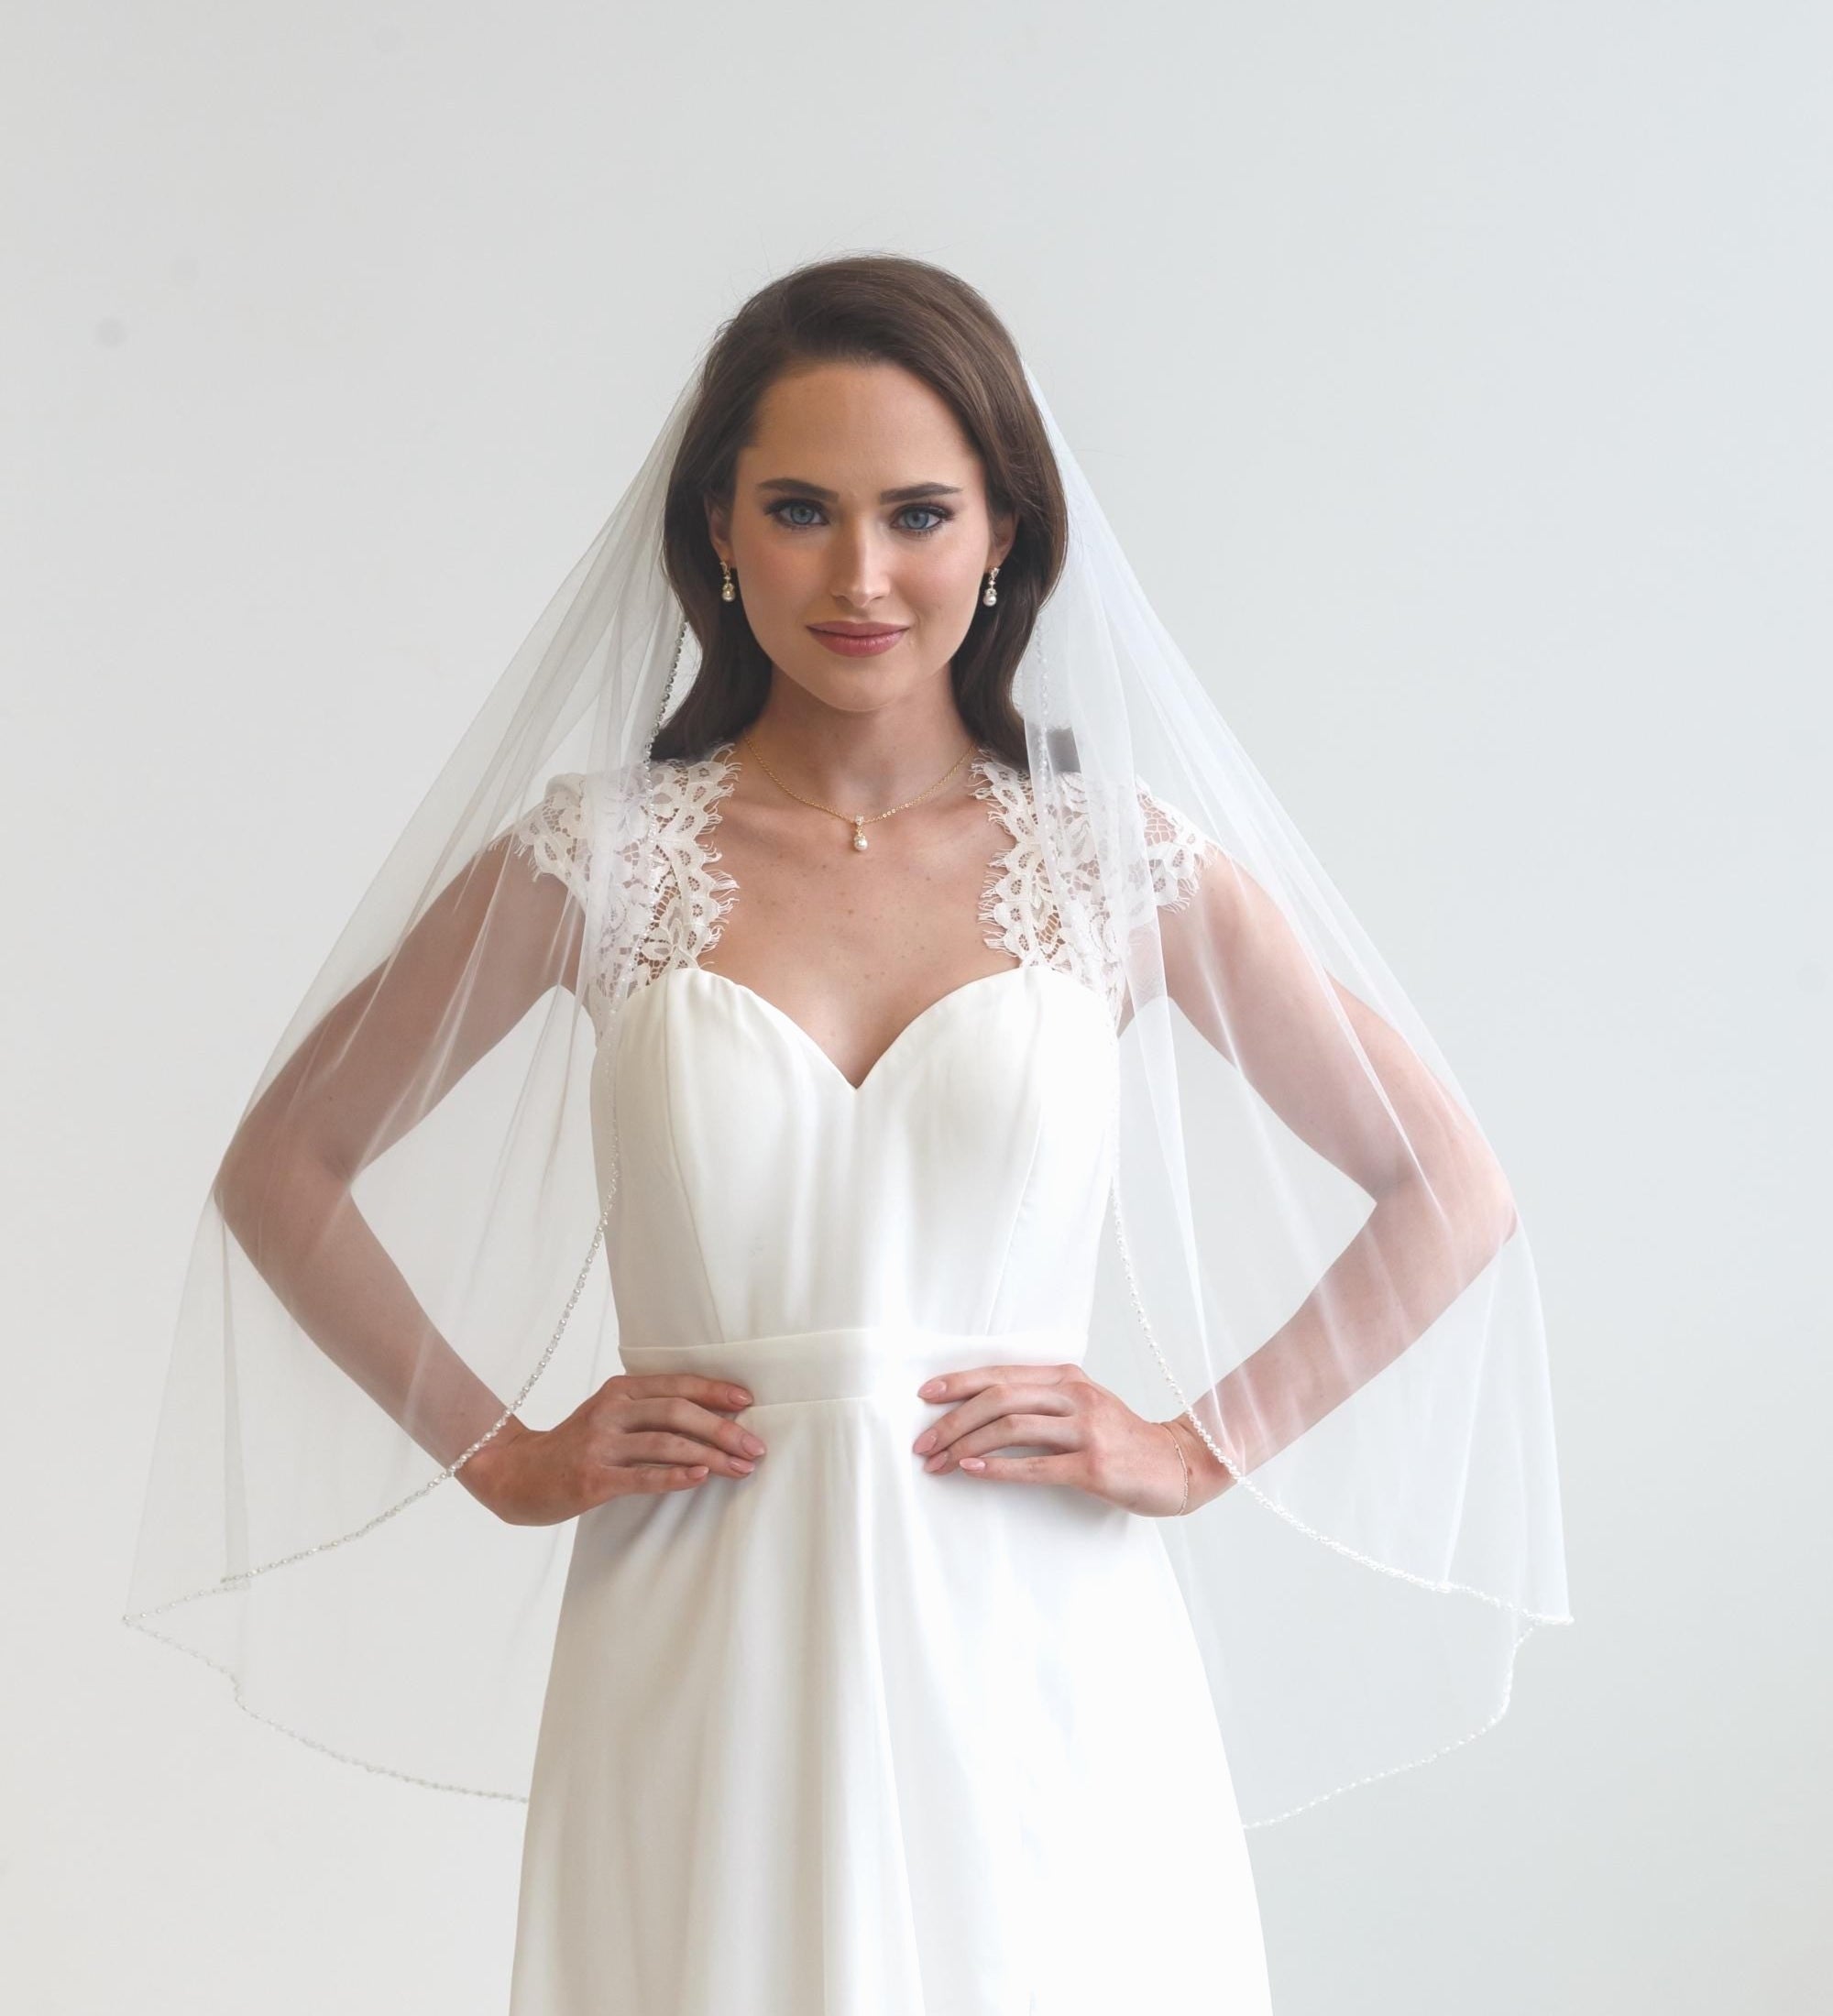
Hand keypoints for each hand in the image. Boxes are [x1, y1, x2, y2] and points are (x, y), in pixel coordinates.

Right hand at [457, 1373, 767, 1525]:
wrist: (515, 1474)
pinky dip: (676, 1475)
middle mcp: (610, 1411)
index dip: (715, 1391)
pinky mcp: (592, 1479)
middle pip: (677, 1412)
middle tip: (756, 1446)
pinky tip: (701, 1477)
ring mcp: (600, 1445)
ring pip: (666, 1443)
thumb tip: (711, 1418)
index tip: (749, 1401)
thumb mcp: (608, 1415)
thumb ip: (648, 1412)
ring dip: (711, 1455)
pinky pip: (643, 1476)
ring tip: (741, 1467)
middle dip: (723, 1428)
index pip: (676, 1385)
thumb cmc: (574, 1446)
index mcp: (619, 1390)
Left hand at [911, 1361, 1225, 1516]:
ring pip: (1012, 1427)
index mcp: (1068, 1378)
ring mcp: (1087, 1430)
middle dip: (953, 1419)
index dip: (959, 1383)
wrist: (1178, 1464)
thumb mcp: (1084, 1406)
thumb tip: (981, 1408)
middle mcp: (1076, 1396)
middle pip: (999, 1398)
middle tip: (922, 1443)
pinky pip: (1037, 1465)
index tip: (924, 1396)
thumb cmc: (1122, 1438)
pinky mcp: (1095, 1466)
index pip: (1001, 1373)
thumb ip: (1042, 1401)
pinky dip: (999, 1468)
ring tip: (938, 1461)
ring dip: (967, 1444)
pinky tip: (972, 1470)